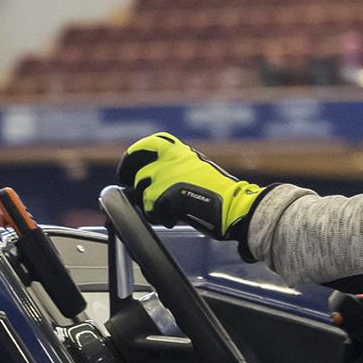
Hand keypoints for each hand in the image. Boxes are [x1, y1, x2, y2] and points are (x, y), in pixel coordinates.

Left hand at [117, 133, 265, 242]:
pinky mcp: (164, 195)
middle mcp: (171, 159)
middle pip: (137, 163)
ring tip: (166, 212)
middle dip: (128, 173)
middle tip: (127, 185)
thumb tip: (157, 180)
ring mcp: (166, 176)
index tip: (131, 164)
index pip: (153, 142)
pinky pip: (150, 209)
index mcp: (182, 151)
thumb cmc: (222, 194)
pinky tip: (173, 220)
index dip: (137, 153)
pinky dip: (160, 217)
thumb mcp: (198, 170)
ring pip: (141, 190)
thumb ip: (178, 169)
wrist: (234, 205)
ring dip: (149, 203)